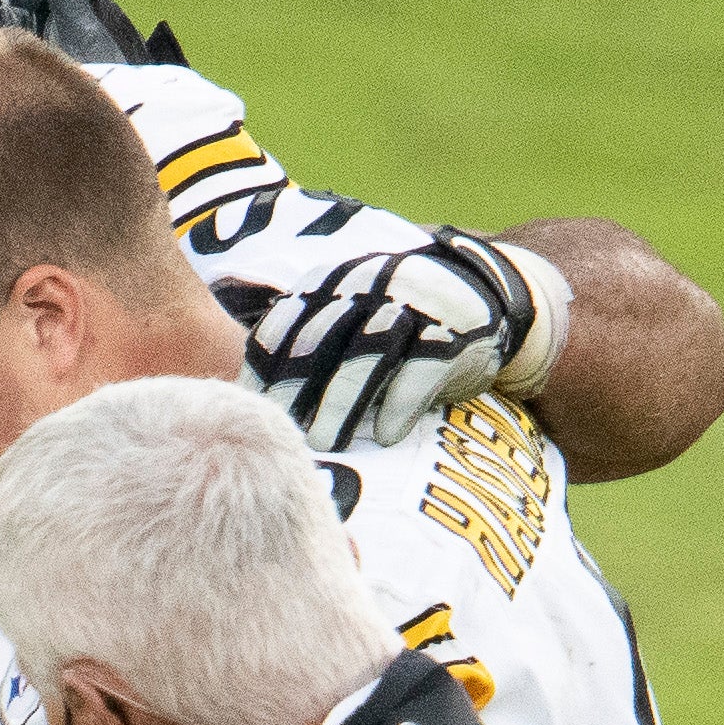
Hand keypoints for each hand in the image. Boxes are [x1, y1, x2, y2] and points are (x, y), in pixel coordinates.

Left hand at [224, 232, 566, 451]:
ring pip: (370, 353)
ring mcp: (416, 304)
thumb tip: (233, 388)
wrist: (490, 300)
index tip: (247, 411)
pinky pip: (423, 367)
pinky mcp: (456, 330)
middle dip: (298, 389)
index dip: (265, 368)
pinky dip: (401, 401)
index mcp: (333, 281)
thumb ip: (301, 339)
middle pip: (324, 339)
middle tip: (279, 436)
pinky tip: (384, 435)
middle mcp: (371, 285)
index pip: (287, 322)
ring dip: (343, 401)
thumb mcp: (348, 315)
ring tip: (323, 443)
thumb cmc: (399, 325)